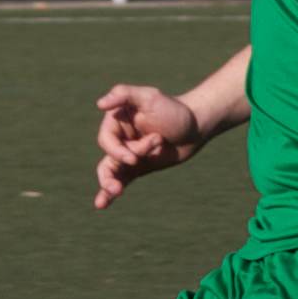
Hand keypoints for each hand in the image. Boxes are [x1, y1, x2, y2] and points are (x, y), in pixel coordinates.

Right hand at [92, 83, 205, 208]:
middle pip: (109, 158)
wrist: (197, 127)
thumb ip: (124, 94)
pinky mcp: (137, 168)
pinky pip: (121, 180)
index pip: (107, 140)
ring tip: (115, 192)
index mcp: (117, 121)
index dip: (118, 151)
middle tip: (132, 173)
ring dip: (108, 184)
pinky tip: (101, 204)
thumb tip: (100, 104)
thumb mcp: (150, 97)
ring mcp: (128, 154)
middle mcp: (120, 139)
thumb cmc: (174, 110)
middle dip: (114, 171)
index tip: (135, 158)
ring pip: (110, 172)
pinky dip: (110, 192)